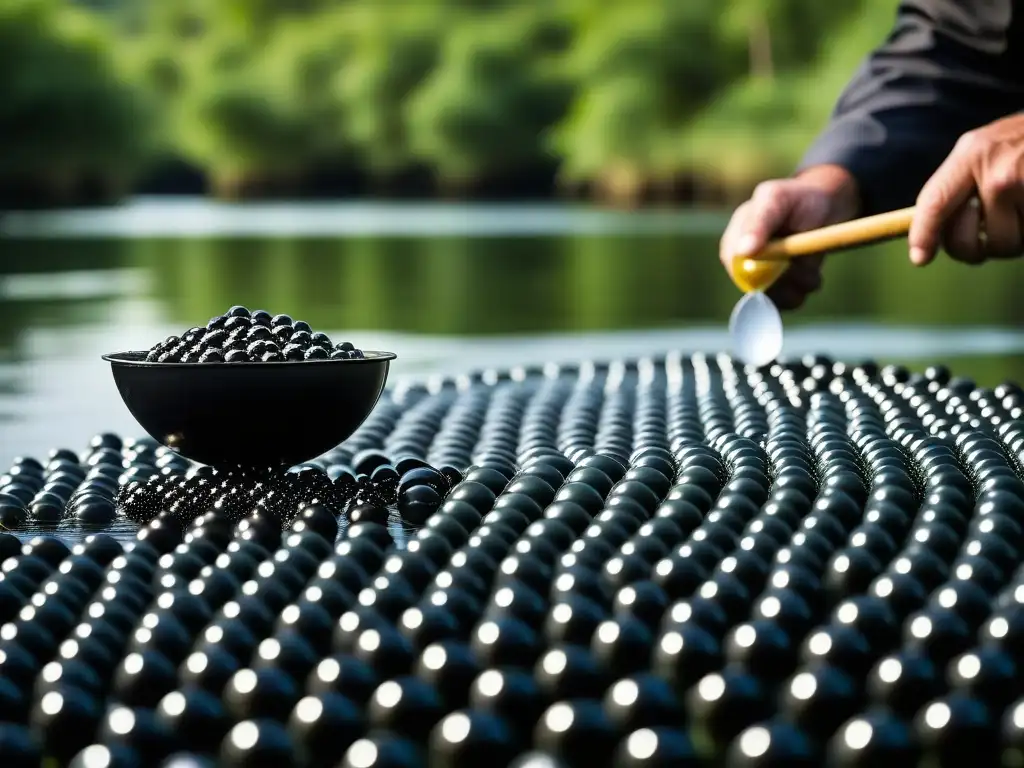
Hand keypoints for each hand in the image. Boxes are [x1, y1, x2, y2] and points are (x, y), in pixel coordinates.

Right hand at [720, 165, 860, 309]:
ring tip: (811, 264)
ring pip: (775, 298)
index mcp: (734, 241)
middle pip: (757, 289)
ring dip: (799, 285)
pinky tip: (812, 273)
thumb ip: (759, 223)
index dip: (762, 272)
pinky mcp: (780, 288)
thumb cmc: (797, 197)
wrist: (825, 205)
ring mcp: (761, 277)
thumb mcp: (776, 200)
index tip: (787, 260)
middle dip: (787, 279)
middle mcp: (744, 263)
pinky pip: (788, 302)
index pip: (737, 270)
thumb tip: (744, 252)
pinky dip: (804, 290)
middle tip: (805, 261)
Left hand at [910, 113, 1023, 265]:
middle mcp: (995, 172)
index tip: (920, 258)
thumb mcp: (991, 147)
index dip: (922, 235)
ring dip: (1016, 239)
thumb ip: (962, 182)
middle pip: (966, 240)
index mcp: (972, 154)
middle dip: (975, 248)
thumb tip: (932, 233)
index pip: (933, 202)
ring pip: (1005, 245)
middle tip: (987, 239)